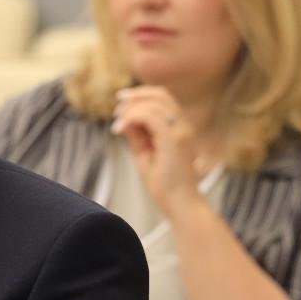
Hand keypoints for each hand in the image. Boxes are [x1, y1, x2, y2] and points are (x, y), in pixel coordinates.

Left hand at [112, 85, 207, 214]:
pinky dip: (132, 117)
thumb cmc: (165, 186)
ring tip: (117, 122)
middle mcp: (184, 126)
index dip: (140, 96)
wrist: (181, 205)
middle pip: (160, 94)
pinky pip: (151, 116)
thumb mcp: (145, 155)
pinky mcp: (174, 140)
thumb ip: (137, 136)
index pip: (162, 99)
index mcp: (180, 128)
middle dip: (135, 96)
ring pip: (155, 102)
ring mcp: (181, 132)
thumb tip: (124, 119)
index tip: (120, 104)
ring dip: (131, 108)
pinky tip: (120, 128)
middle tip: (116, 108)